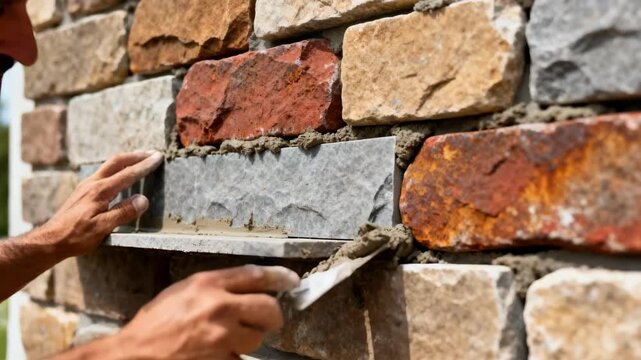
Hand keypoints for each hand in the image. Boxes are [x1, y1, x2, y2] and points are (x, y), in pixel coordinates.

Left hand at [41, 151, 163, 256]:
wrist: (50, 240)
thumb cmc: (75, 236)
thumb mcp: (102, 228)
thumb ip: (123, 212)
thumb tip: (143, 200)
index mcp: (100, 191)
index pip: (127, 174)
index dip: (144, 165)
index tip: (158, 158)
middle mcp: (92, 183)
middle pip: (116, 162)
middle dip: (136, 156)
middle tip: (152, 153)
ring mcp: (86, 186)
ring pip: (109, 166)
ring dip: (126, 160)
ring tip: (140, 159)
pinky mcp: (83, 191)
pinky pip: (103, 173)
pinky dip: (117, 168)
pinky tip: (120, 174)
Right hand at [114, 265, 300, 359]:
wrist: (136, 354)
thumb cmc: (156, 322)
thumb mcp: (183, 291)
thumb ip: (216, 286)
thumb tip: (248, 288)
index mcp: (208, 284)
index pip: (256, 275)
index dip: (280, 277)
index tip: (293, 281)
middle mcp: (219, 307)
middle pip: (269, 309)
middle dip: (273, 316)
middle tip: (268, 320)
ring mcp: (221, 337)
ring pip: (256, 338)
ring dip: (248, 339)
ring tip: (225, 339)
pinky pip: (240, 358)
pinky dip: (232, 356)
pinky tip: (215, 353)